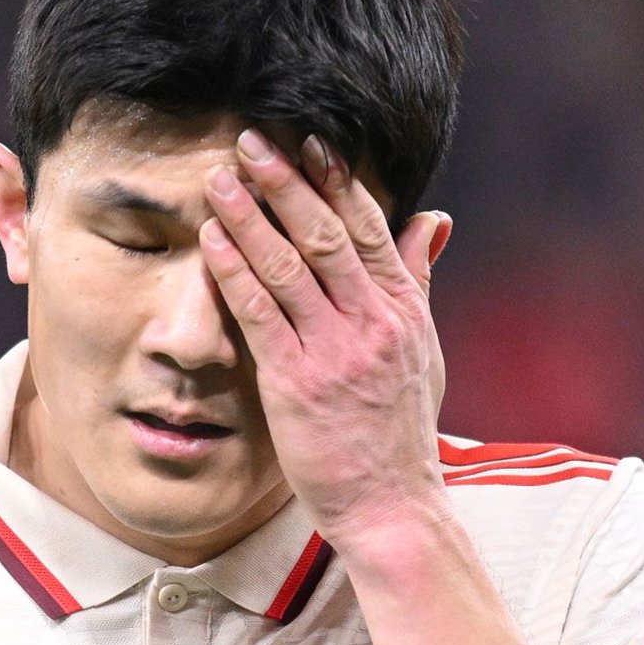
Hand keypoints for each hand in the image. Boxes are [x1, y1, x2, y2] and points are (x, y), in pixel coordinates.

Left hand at [199, 128, 452, 545]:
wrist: (392, 505)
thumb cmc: (400, 429)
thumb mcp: (423, 348)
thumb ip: (418, 280)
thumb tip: (433, 219)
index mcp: (402, 310)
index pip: (370, 227)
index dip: (336, 180)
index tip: (309, 138)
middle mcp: (372, 322)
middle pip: (325, 234)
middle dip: (286, 182)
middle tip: (251, 140)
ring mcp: (334, 351)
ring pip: (288, 266)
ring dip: (250, 216)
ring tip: (220, 178)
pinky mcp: (296, 383)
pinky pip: (260, 314)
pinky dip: (233, 271)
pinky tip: (210, 240)